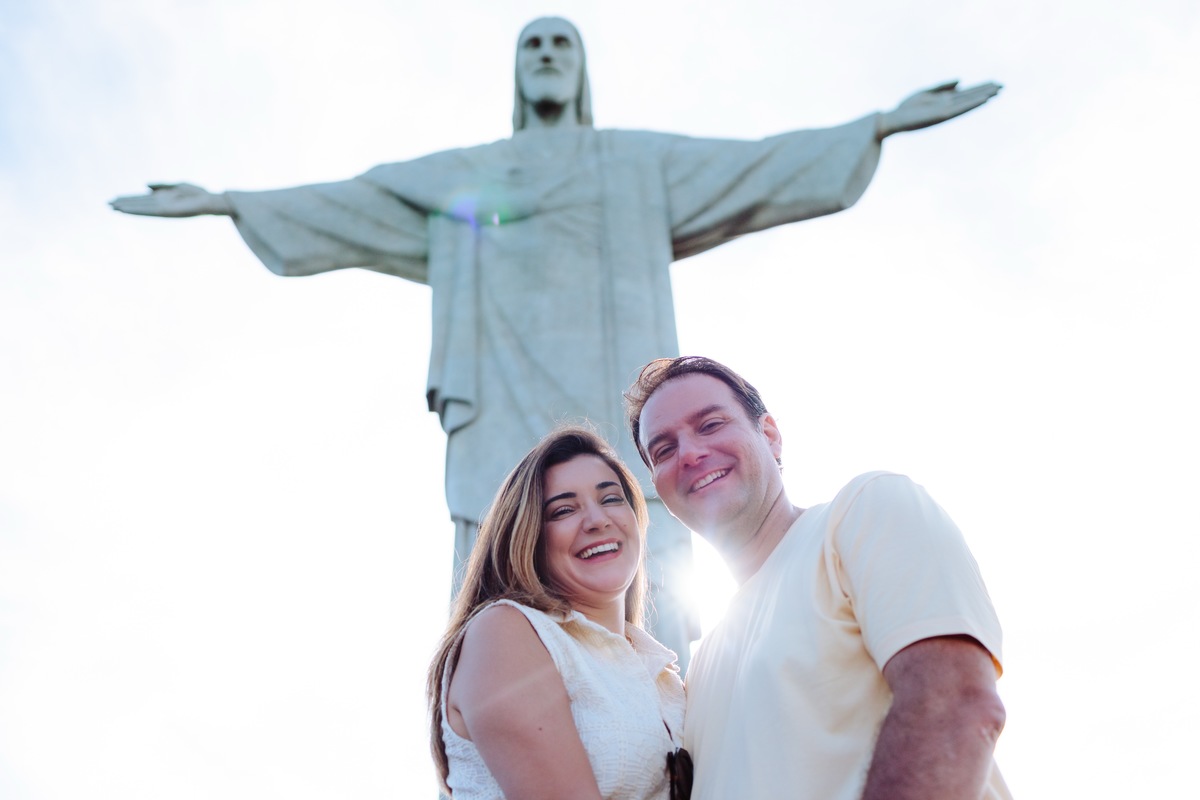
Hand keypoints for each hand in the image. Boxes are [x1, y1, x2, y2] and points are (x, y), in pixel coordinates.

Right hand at [109, 183, 232, 216]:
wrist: (210, 200)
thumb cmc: (198, 193)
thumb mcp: (177, 186)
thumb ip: (161, 186)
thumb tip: (145, 186)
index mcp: (163, 198)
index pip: (142, 199)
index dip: (129, 199)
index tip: (116, 198)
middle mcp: (161, 204)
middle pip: (139, 204)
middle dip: (124, 203)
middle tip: (108, 203)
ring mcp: (163, 208)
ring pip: (141, 208)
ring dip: (127, 207)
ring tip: (112, 207)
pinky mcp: (167, 212)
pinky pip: (149, 211)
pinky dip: (137, 210)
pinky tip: (128, 209)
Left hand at [878, 80, 1001, 137]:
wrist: (892, 120)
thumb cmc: (906, 108)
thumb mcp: (925, 92)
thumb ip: (942, 87)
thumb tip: (961, 81)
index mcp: (944, 100)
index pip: (966, 93)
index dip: (980, 87)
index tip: (994, 82)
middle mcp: (947, 106)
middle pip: (970, 97)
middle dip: (985, 91)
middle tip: (1003, 85)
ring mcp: (945, 111)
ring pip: (967, 102)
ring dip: (981, 97)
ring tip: (996, 92)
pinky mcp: (940, 116)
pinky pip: (959, 109)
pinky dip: (971, 104)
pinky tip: (980, 100)